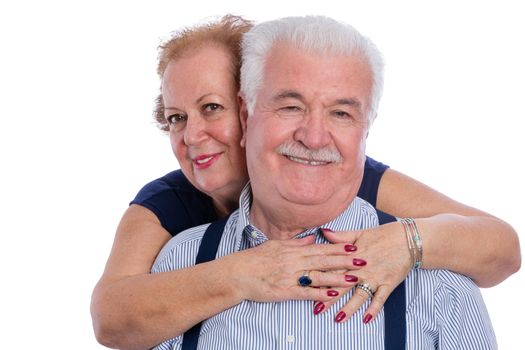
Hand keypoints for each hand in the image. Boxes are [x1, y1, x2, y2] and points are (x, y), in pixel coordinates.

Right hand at [228, 235, 367, 302]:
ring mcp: (289, 276)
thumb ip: (296, 243)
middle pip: (323, 260)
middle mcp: (293, 262)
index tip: (355, 246)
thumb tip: (313, 238)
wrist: (237, 274)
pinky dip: (319, 294)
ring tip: (354, 278)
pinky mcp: (284, 291)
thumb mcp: (275, 245)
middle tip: (363, 260)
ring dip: (337, 278)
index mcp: (292, 250)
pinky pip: (305, 293)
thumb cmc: (255, 259)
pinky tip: (332, 295)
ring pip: (317, 276)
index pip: (320, 248)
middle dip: (344, 261)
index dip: (338, 247)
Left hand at [316, 222, 411, 322]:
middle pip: (342, 284)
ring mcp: (375, 277)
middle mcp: (362, 269)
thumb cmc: (383, 235)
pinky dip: (374, 309)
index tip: (308, 286)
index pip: (333, 269)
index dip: (320, 277)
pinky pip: (380, 298)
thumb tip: (323, 232)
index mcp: (352, 256)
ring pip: (359, 295)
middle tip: (316, 309)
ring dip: (349, 307)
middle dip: (329, 297)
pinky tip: (367, 319)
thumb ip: (341, 236)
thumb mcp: (359, 233)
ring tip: (338, 318)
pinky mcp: (388, 283)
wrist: (408, 239)